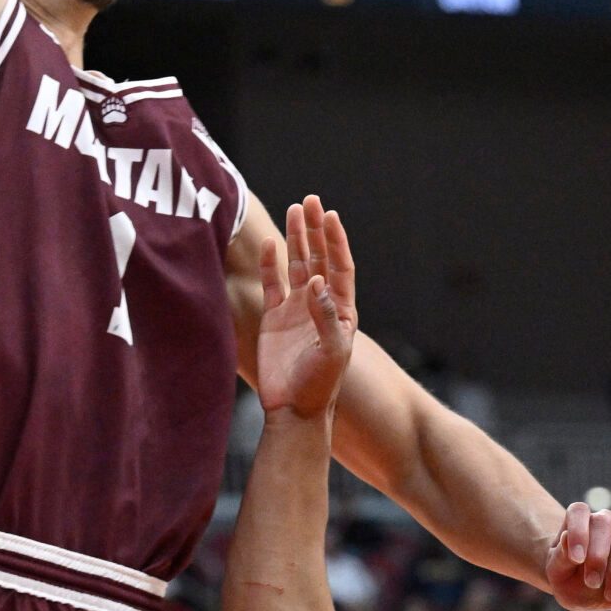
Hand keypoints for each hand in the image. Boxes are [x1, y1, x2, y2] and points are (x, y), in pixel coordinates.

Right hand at [254, 195, 356, 418]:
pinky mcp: (274, 318)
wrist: (293, 410)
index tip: (330, 216)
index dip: (336, 241)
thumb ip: (325, 316)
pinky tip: (268, 243)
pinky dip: (270, 264)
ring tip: (294, 208)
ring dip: (295, 238)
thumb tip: (317, 280)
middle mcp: (320, 304)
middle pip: (319, 257)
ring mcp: (296, 309)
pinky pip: (272, 284)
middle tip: (311, 200)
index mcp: (341, 309)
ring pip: (296, 265)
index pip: (340, 266)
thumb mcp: (331, 351)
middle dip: (315, 229)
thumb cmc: (320, 385)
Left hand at [544, 501, 610, 610]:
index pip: (578, 511)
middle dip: (597, 557)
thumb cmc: (570, 580)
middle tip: (592, 583)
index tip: (577, 559)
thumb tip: (565, 537)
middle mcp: (604, 520)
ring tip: (610, 596)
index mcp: (578, 521)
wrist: (591, 593)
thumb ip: (561, 557)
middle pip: (602, 523)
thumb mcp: (559, 575)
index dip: (578, 531)